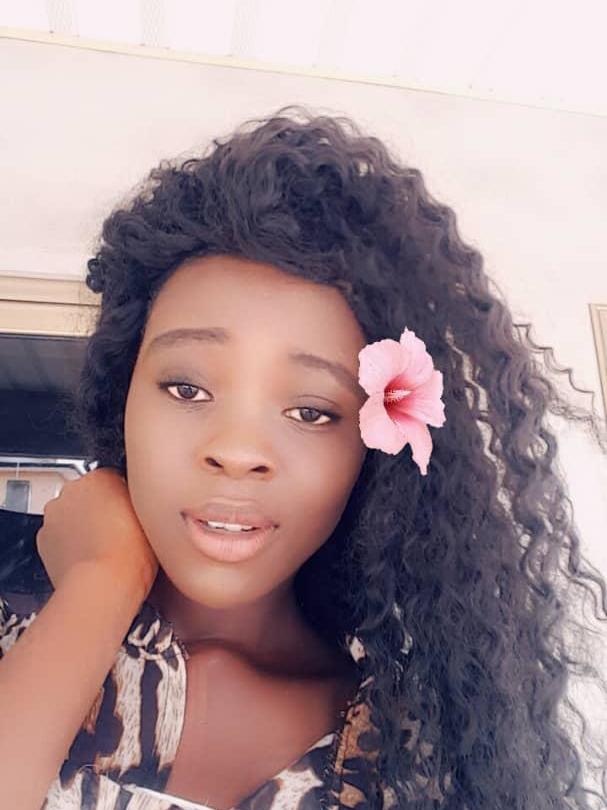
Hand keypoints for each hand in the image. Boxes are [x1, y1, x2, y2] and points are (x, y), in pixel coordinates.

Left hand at [36, 467, 158, 600]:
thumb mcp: (151, 515)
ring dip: (84, 525)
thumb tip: (141, 500)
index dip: (125, 496)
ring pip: (71, 514)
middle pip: (89, 494)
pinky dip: (71, 543)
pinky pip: (59, 536)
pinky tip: (89, 556)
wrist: (105, 584)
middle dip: (101, 509)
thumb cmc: (131, 555)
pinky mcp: (44, 540)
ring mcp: (55, 515)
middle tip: (120, 530)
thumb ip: (140, 499)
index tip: (132, 511)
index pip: (114, 477)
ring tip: (106, 546)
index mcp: (100, 477)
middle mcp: (73, 491)